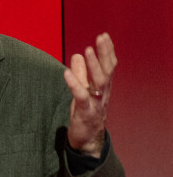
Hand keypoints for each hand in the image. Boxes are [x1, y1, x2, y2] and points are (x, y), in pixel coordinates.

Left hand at [63, 33, 116, 156]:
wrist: (87, 141)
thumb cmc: (85, 114)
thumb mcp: (82, 91)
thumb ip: (80, 74)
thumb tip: (77, 55)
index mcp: (103, 88)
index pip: (108, 66)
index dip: (107, 51)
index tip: (104, 35)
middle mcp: (103, 94)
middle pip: (107, 71)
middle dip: (104, 53)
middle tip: (101, 38)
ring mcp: (96, 103)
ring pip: (99, 83)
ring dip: (94, 66)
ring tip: (87, 50)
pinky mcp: (85, 112)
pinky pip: (81, 97)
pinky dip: (75, 84)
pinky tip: (66, 73)